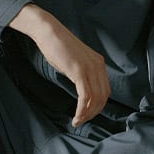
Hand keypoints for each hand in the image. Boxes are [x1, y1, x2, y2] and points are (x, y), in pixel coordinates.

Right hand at [9, 4, 109, 125]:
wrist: (49, 31)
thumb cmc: (57, 46)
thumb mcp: (75, 62)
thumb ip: (82, 74)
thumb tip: (83, 90)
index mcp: (99, 64)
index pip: (105, 90)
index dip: (98, 106)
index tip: (87, 114)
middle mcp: (98, 66)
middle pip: (103, 97)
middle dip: (94, 112)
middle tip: (82, 121)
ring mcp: (90, 68)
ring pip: (95, 99)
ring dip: (87, 114)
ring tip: (77, 121)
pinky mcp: (79, 71)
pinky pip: (85, 96)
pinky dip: (82, 109)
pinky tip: (76, 116)